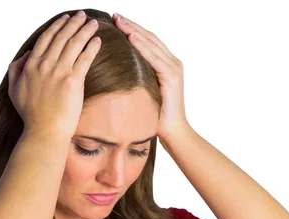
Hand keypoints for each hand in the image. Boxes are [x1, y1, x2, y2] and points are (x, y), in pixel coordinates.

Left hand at [113, 13, 189, 139]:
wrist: (173, 131)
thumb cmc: (156, 117)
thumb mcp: (144, 93)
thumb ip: (138, 79)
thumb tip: (117, 74)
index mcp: (166, 65)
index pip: (148, 42)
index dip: (132, 30)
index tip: (116, 22)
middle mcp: (172, 62)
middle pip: (149, 38)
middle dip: (131, 25)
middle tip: (114, 16)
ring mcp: (173, 68)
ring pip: (151, 43)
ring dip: (134, 30)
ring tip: (119, 21)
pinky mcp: (172, 76)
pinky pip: (154, 57)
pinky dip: (142, 46)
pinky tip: (130, 37)